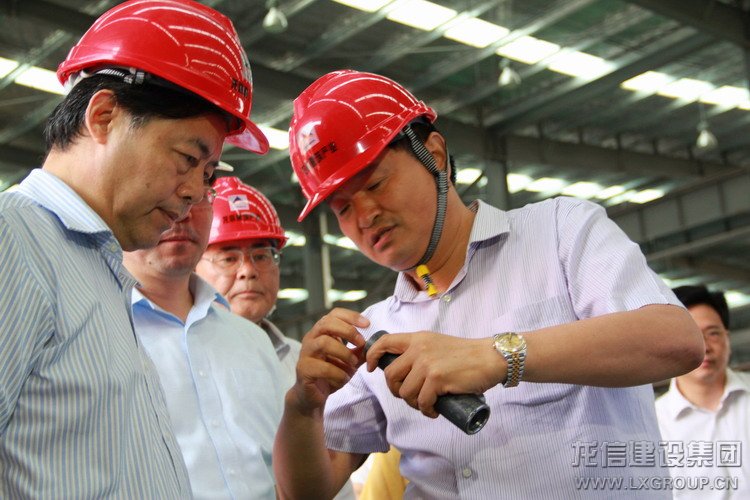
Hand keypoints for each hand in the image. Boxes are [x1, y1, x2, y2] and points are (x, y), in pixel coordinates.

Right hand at [288, 308, 368, 415]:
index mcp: (321, 332)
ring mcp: (305, 354)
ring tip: (353, 363)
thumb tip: (372, 343)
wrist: (312, 396)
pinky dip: (338, 373)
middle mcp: (311, 339)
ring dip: (344, 353)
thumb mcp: (348, 360)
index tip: (367, 324)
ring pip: (324, 343)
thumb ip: (358, 351)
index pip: (334, 314)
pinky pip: (322, 367)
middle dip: (348, 331)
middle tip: (361, 342)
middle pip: (327, 324)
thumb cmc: (330, 374)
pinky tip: (344, 379)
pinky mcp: (303, 370)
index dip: (351, 316)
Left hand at [365, 332, 503, 417]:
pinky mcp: (436, 379)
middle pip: (390, 375)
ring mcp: (426, 364)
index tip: (370, 368)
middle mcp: (418, 349)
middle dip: (396, 390)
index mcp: (417, 338)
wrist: (490, 358)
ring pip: (405, 392)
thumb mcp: (436, 344)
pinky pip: (422, 402)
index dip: (372, 355)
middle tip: (410, 396)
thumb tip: (404, 372)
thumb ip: (420, 352)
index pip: (385, 342)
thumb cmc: (466, 355)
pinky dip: (427, 411)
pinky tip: (435, 410)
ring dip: (414, 404)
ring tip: (427, 404)